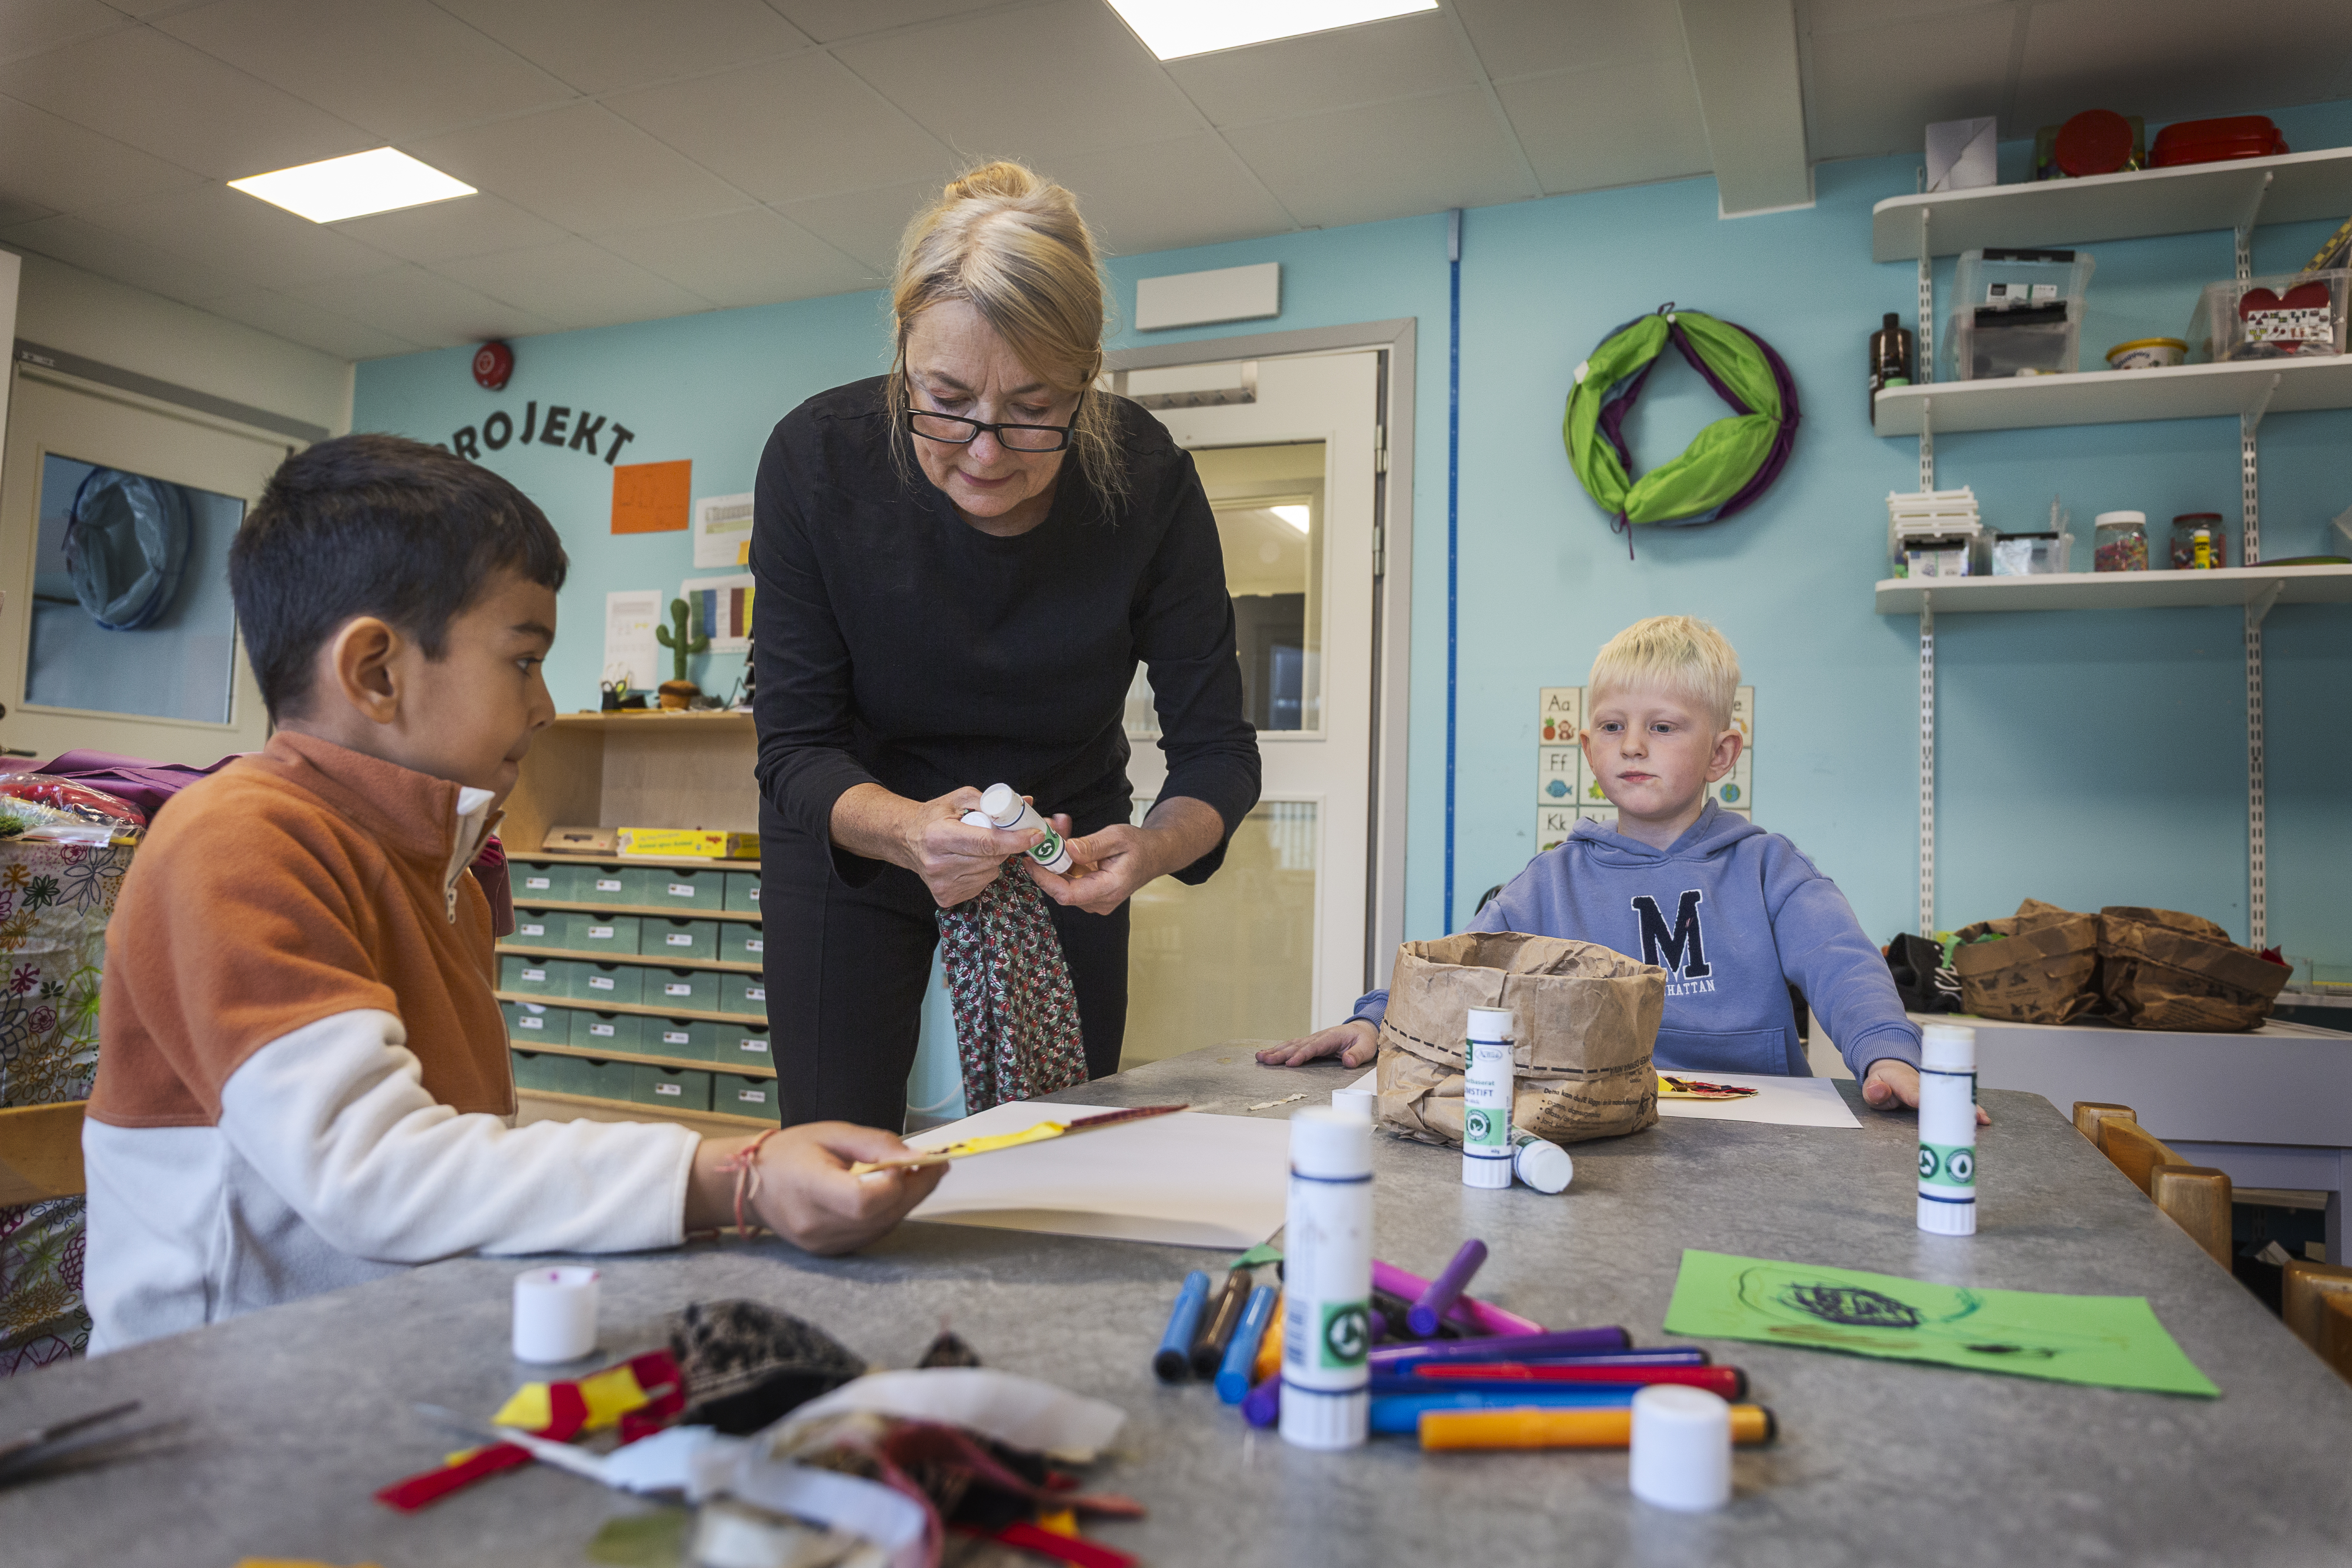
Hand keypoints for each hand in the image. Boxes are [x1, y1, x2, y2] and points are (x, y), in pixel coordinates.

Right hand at [691, 1124, 945, 1254]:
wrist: (750, 1186)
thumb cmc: (789, 1152)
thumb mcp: (832, 1133)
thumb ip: (876, 1144)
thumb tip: (918, 1155)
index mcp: (810, 1189)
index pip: (864, 1200)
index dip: (896, 1182)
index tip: (911, 1159)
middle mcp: (817, 1225)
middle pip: (882, 1215)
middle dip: (916, 1189)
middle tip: (932, 1164)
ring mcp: (824, 1244)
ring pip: (884, 1227)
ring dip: (906, 1201)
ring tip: (913, 1174)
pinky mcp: (831, 1251)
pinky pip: (873, 1234)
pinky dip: (889, 1213)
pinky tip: (890, 1192)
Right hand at [894, 787, 1040, 907]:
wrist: (906, 840)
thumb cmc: (935, 816)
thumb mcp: (959, 799)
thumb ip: (992, 801)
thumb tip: (1028, 803)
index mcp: (939, 836)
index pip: (986, 842)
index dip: (1014, 840)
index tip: (1035, 835)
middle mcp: (939, 864)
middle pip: (991, 859)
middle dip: (1003, 846)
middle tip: (996, 835)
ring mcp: (942, 884)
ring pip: (990, 873)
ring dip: (992, 860)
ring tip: (973, 848)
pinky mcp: (946, 897)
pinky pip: (981, 885)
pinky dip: (982, 872)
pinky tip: (967, 862)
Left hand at [1024, 796, 1226, 916]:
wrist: (1154, 855)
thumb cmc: (1140, 846)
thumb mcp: (1118, 837)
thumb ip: (1092, 845)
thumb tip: (1067, 849)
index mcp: (1109, 889)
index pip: (1067, 894)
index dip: (1045, 879)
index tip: (1032, 861)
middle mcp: (1100, 901)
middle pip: (1061, 887)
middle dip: (1048, 861)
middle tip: (1044, 834)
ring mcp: (1094, 899)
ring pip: (1063, 882)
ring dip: (1055, 859)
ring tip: (1057, 830)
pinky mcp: (1090, 893)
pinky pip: (1069, 879)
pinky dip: (1063, 861)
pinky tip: (1065, 840)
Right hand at [1256, 1019, 1377, 1068]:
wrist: (1363, 1030)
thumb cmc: (1364, 1040)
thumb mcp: (1366, 1047)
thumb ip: (1357, 1055)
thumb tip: (1347, 1061)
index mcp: (1331, 1037)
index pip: (1313, 1047)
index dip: (1301, 1055)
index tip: (1289, 1063)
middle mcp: (1319, 1037)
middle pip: (1296, 1045)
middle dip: (1279, 1053)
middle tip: (1264, 1059)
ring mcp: (1313, 1040)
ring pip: (1291, 1045)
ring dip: (1275, 1051)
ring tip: (1260, 1057)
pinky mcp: (1311, 1044)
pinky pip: (1293, 1047)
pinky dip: (1280, 1050)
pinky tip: (1269, 1055)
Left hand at [1861, 1058, 1990, 1125]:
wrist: (1894, 1069)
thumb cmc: (1883, 1082)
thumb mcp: (1872, 1085)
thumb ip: (1873, 1091)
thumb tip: (1878, 1091)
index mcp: (1903, 1081)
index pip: (1912, 1090)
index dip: (1920, 1098)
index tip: (1927, 1105)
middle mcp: (1923, 1083)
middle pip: (1940, 1093)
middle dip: (1954, 1104)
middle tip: (1968, 1115)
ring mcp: (1935, 1088)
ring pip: (1952, 1096)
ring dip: (1967, 1107)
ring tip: (1981, 1118)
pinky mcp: (1943, 1094)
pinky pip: (1956, 1101)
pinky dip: (1969, 1108)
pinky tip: (1981, 1118)